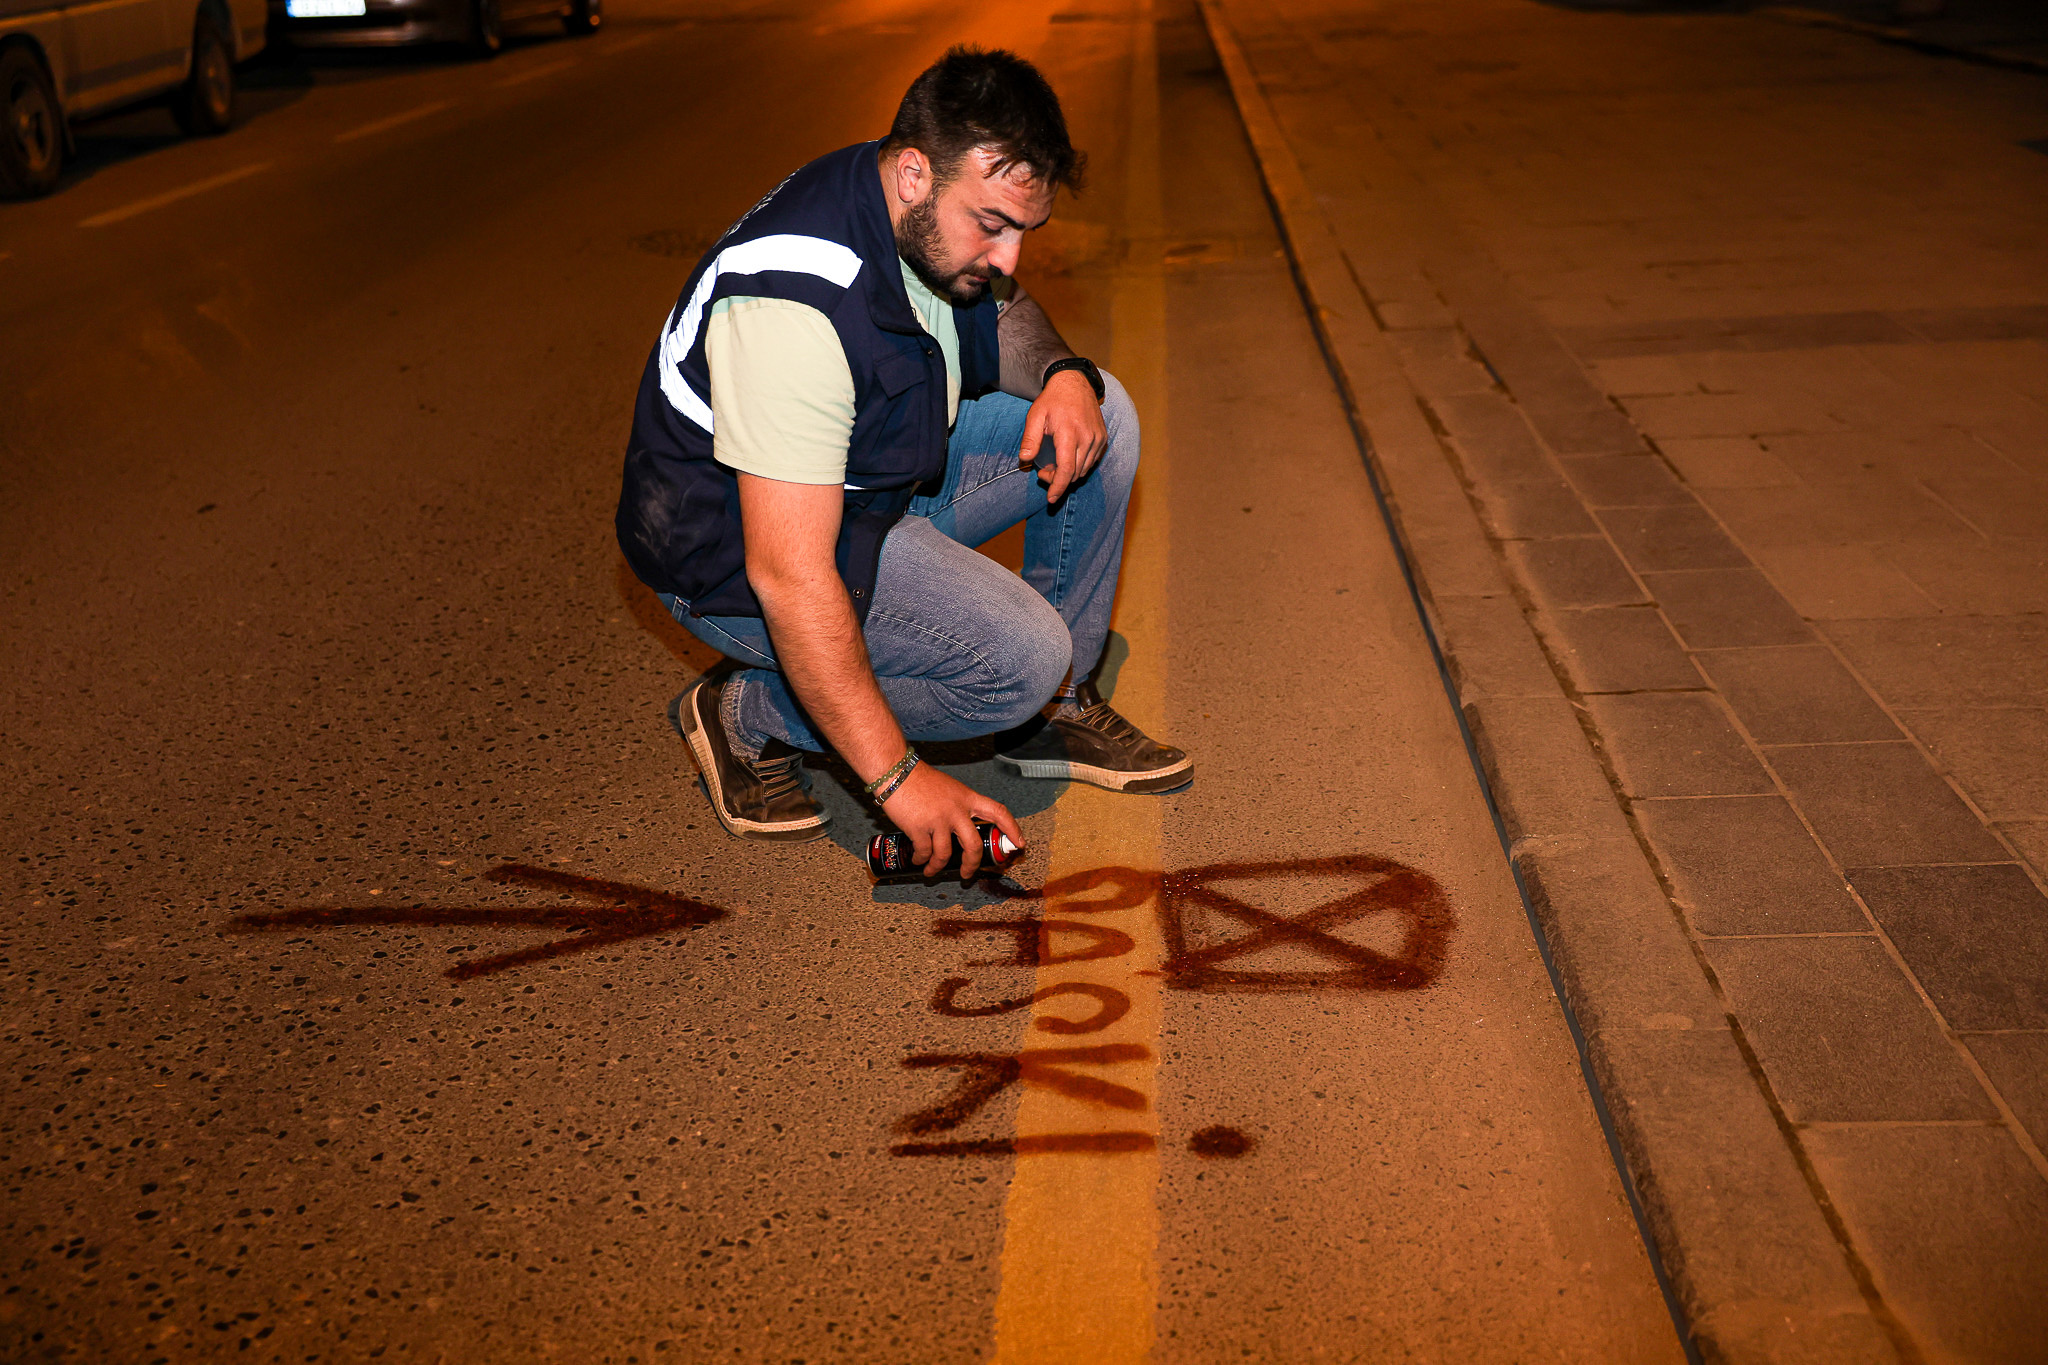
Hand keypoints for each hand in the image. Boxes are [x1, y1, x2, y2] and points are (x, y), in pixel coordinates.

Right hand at [880, 763, 1025, 878]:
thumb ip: (958, 805)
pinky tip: (918, 860)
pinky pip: (924, 852)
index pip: (998, 812)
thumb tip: (962, 827)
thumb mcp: (949, 788)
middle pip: (973, 844)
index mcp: (967, 797)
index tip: (1019, 842)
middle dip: (972, 864)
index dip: (1012, 828)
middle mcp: (956, 810)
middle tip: (967, 874)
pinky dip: (921, 860)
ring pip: (945, 854)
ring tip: (932, 871)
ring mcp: (938, 820)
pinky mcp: (919, 827)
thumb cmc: (919, 779)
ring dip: (938, 867)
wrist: (895, 771)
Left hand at [1018, 368, 1107, 504]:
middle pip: (1075, 473)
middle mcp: (1087, 438)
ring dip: (1069, 473)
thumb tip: (1025, 459)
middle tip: (1043, 471)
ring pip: (1084, 469)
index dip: (1058, 487)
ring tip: (1054, 464)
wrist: (1074, 382)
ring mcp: (1098, 438)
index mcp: (1069, 433)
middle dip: (1058, 479)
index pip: (1066, 470)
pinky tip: (1067, 458)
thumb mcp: (1035, 415)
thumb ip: (1030, 438)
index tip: (1051, 498)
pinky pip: (1092, 461)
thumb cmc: (1052, 400)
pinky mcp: (1103, 438)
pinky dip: (1079, 466)